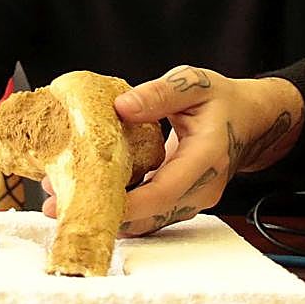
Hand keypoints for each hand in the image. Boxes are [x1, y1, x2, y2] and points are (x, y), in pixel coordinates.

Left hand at [41, 65, 303, 234]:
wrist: (249, 120)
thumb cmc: (223, 100)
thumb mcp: (194, 84)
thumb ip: (160, 94)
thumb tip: (120, 107)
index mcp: (206, 160)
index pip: (162, 193)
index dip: (124, 203)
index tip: (85, 198)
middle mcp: (200, 190)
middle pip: (148, 216)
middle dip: (101, 212)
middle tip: (56, 202)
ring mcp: (191, 200)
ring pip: (145, 219)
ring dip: (105, 212)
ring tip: (60, 198)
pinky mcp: (179, 200)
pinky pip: (147, 211)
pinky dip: (118, 206)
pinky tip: (87, 193)